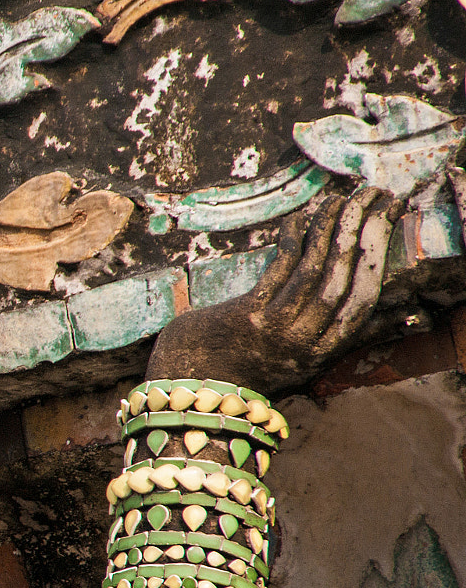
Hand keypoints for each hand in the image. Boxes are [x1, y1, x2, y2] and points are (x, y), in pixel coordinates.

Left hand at [146, 189, 400, 393]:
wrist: (190, 389)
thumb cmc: (246, 365)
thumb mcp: (303, 361)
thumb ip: (342, 337)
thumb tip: (397, 312)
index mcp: (322, 352)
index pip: (365, 304)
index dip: (382, 263)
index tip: (393, 224)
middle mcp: (305, 341)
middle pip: (347, 280)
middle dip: (368, 234)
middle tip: (379, 198)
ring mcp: (277, 327)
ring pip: (316, 270)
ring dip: (331, 229)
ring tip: (343, 199)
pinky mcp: (248, 314)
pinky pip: (280, 268)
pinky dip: (293, 241)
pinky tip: (300, 218)